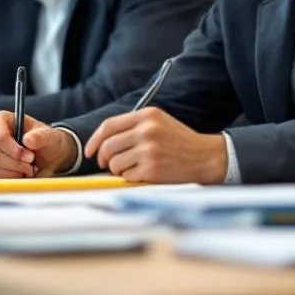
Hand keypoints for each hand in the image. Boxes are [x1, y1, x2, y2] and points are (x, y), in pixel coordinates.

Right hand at [0, 112, 77, 177]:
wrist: (48, 157)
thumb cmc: (46, 141)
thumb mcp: (50, 136)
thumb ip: (41, 136)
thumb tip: (28, 139)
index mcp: (2, 120)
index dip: (12, 148)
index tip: (28, 156)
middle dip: (17, 163)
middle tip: (31, 162)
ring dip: (15, 172)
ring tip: (28, 167)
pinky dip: (11, 178)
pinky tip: (21, 173)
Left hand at [85, 107, 227, 183]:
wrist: (205, 157)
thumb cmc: (178, 141)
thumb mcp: (158, 122)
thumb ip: (133, 126)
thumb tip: (102, 142)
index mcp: (147, 115)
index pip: (108, 126)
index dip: (94, 140)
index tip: (89, 152)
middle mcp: (147, 131)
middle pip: (108, 147)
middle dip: (104, 159)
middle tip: (109, 164)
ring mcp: (150, 151)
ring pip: (115, 164)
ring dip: (119, 170)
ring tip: (133, 168)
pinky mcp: (152, 170)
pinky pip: (127, 177)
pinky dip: (131, 178)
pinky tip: (144, 174)